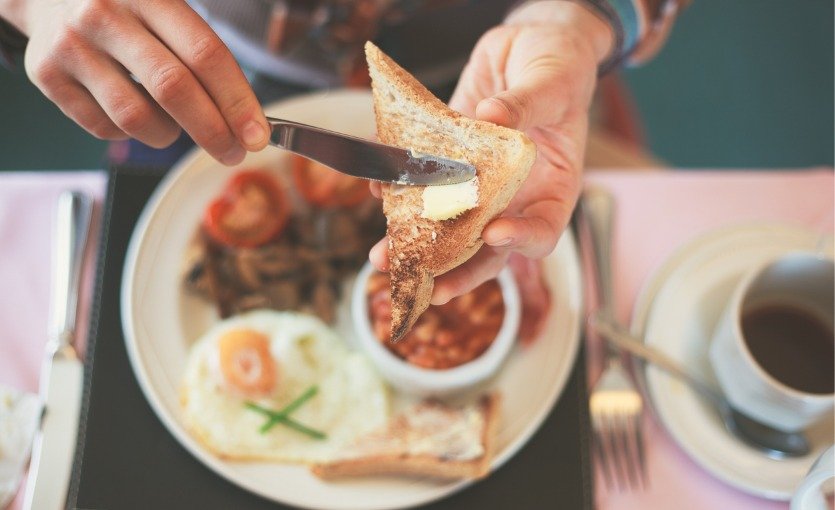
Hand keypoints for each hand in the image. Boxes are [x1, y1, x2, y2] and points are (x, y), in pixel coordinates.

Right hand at [6, 0, 268, 164]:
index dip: (237, 101)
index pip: (205, 54)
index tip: (257, 135)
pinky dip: (129, 133)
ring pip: (136, 117)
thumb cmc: (126, 5)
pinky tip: (135, 113)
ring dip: (168, 135)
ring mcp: (72, 45)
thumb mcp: (165, 5)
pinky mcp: (46, 74)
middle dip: (213, 131)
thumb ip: (202, 53)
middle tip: (233, 152)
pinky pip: (103, 127)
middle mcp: (105, 15)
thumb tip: (246, 120)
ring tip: (174, 125)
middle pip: (173, 89)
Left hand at [370, 1, 611, 303]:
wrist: (529, 44)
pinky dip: (400, 190)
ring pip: (449, 225)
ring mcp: (479, 183)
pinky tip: (379, 190)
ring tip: (383, 255)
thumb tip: (492, 117)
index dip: (521, 239)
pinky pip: (425, 183)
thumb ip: (526, 103)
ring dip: (416, 243)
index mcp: (553, 187)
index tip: (494, 233)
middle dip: (454, 268)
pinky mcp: (450, 162)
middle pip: (487, 247)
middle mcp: (515, 195)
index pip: (542, 230)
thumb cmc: (559, 65)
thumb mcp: (552, 81)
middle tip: (423, 284)